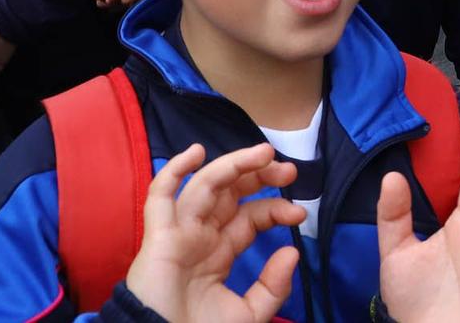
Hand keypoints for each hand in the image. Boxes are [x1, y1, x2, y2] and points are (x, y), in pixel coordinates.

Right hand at [123, 142, 303, 322]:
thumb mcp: (249, 313)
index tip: (300, 213)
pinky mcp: (159, 235)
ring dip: (233, 164)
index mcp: (220, 251)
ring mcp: (179, 232)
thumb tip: (292, 252)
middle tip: (288, 170)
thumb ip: (272, 286)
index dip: (275, 208)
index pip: (251, 217)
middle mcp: (201, 235)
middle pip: (231, 192)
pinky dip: (174, 171)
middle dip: (259, 175)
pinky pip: (160, 196)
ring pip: (205, 186)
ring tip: (263, 153)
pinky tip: (195, 153)